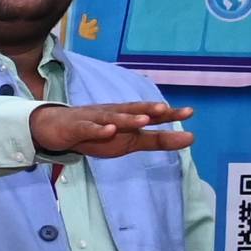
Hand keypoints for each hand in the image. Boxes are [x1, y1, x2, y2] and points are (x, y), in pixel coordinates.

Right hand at [33, 99, 192, 158]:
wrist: (57, 129)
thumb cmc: (99, 134)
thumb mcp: (132, 141)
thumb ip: (159, 140)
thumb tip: (192, 138)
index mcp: (128, 117)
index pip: (151, 115)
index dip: (169, 114)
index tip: (189, 112)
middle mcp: (114, 114)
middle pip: (132, 110)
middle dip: (148, 109)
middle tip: (164, 109)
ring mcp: (95, 120)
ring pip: (113, 118)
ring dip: (127, 118)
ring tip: (143, 120)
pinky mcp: (77, 128)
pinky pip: (89, 129)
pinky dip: (99, 129)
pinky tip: (109, 130)